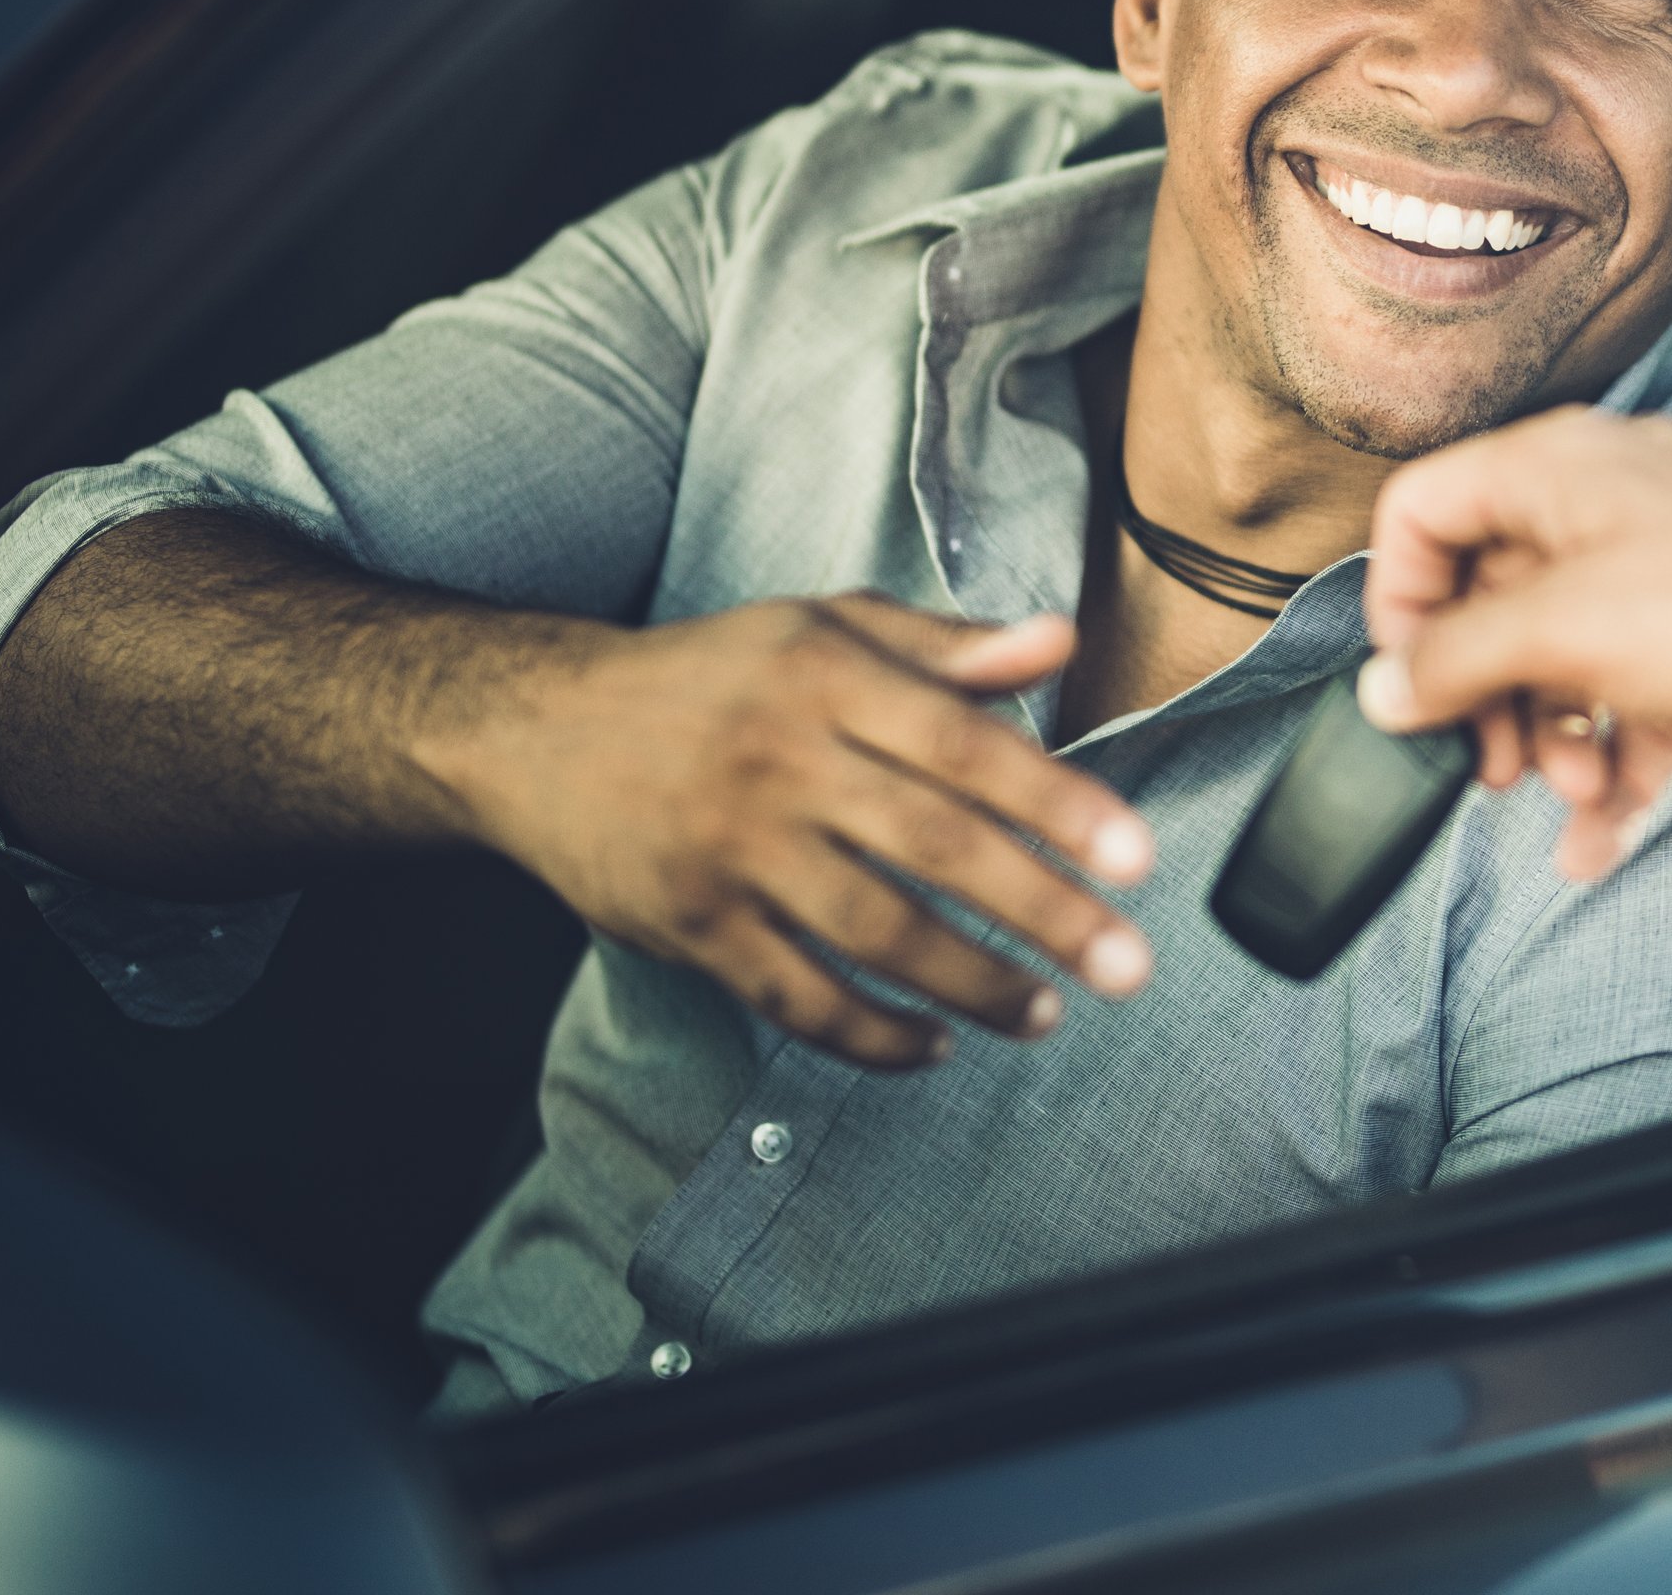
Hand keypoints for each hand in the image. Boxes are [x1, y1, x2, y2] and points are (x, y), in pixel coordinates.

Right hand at [425, 594, 1154, 1068]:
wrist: (535, 730)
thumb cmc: (712, 678)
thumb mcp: (824, 627)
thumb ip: (946, 646)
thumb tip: (1061, 643)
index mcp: (827, 677)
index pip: (964, 745)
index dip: (1057, 805)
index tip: (1136, 858)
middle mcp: (782, 760)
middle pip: (933, 845)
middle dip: (1040, 911)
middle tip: (1126, 966)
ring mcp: (733, 849)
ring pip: (870, 931)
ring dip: (969, 982)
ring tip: (1045, 1013)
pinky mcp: (691, 923)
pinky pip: (793, 996)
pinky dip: (869, 1032)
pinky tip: (933, 1044)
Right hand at [1359, 411, 1671, 877]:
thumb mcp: (1567, 630)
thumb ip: (1459, 659)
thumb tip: (1387, 687)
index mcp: (1549, 471)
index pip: (1423, 513)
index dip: (1400, 602)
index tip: (1408, 684)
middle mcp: (1601, 504)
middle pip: (1493, 599)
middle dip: (1487, 696)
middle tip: (1491, 766)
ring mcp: (1663, 564)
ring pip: (1570, 655)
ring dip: (1557, 738)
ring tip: (1573, 795)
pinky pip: (1637, 693)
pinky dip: (1618, 758)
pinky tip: (1602, 837)